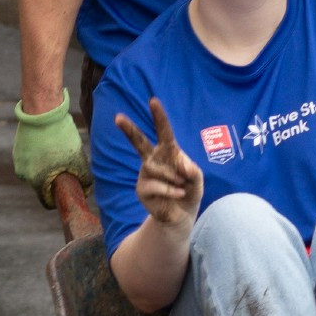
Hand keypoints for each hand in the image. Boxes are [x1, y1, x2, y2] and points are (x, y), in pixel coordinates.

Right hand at [13, 89, 90, 206]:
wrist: (42, 112)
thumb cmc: (60, 137)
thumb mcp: (77, 159)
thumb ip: (84, 179)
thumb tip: (87, 189)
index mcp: (36, 182)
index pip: (47, 202)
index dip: (59, 200)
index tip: (69, 191)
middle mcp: (23, 175)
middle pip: (42, 186)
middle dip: (55, 181)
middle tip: (67, 167)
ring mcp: (18, 162)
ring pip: (36, 172)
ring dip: (47, 168)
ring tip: (58, 153)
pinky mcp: (17, 150)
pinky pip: (31, 160)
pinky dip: (40, 157)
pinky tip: (50, 145)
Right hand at [115, 98, 202, 230]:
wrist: (181, 215)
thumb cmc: (189, 191)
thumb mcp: (197, 179)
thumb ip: (193, 169)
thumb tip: (181, 164)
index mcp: (168, 152)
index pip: (163, 132)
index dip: (159, 117)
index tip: (153, 100)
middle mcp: (153, 160)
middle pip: (139, 142)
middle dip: (128, 130)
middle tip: (117, 117)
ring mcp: (145, 174)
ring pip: (156, 168)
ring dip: (174, 178)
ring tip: (181, 186)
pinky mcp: (141, 189)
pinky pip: (156, 184)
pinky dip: (170, 190)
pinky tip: (177, 194)